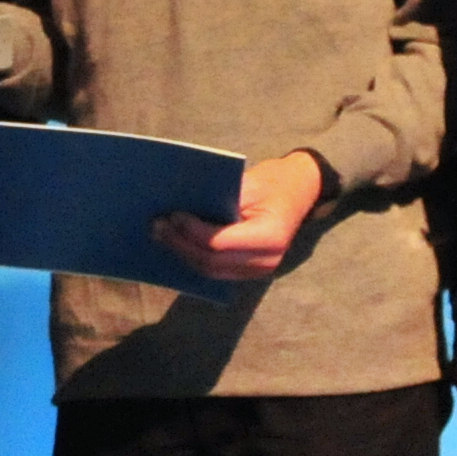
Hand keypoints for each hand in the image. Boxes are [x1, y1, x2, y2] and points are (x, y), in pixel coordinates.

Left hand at [155, 150, 323, 281]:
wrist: (299, 192)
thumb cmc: (273, 183)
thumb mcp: (248, 183)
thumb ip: (217, 199)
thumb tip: (177, 208)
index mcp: (269, 237)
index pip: (219, 243)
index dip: (191, 232)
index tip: (172, 216)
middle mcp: (266, 260)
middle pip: (211, 262)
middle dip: (180, 245)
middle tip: (157, 227)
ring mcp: (260, 271)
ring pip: (211, 271)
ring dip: (183, 254)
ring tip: (161, 235)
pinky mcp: (250, 272)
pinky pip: (216, 271)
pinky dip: (194, 258)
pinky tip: (177, 243)